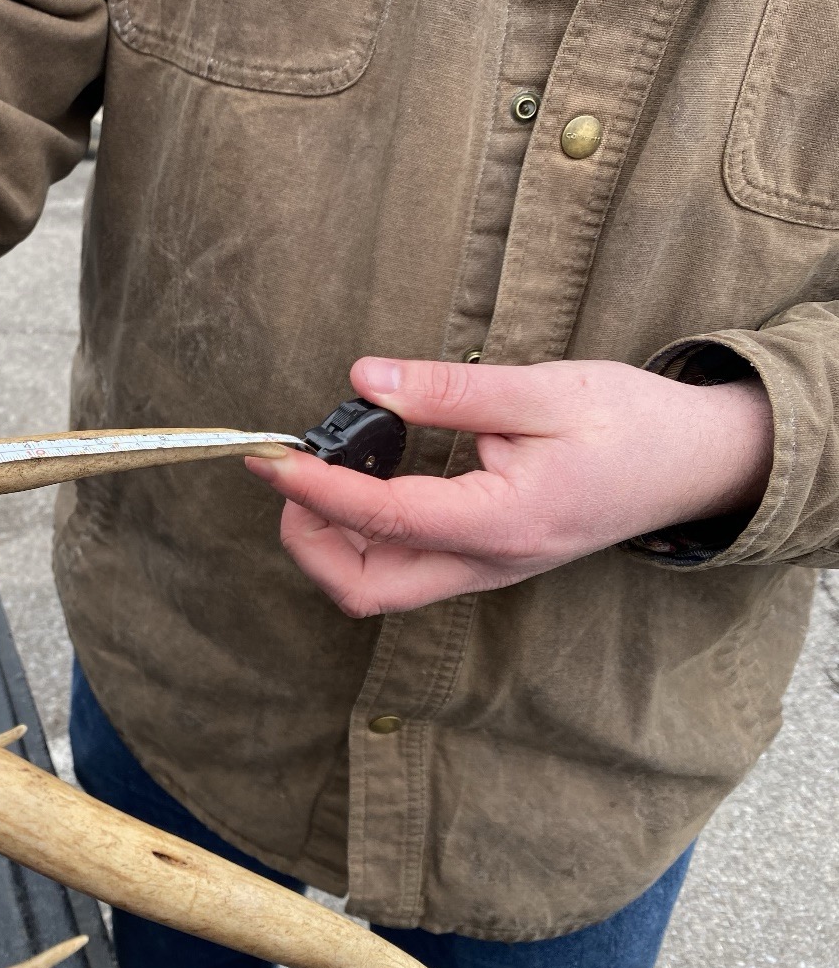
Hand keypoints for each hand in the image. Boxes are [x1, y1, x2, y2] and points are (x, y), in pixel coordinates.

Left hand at [246, 357, 772, 617]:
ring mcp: (484, 570)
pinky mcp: (482, 561)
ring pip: (378, 587)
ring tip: (322, 471)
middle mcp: (486, 563)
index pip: (383, 519)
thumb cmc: (631, 425)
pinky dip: (363, 534)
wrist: (695, 465)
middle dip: (310, 539)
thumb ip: (449, 390)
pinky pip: (402, 568)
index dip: (315, 491)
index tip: (272, 458)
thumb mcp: (544, 391)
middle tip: (292, 473)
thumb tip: (364, 379)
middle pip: (365, 588)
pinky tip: (364, 480)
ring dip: (331, 541)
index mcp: (503, 523)